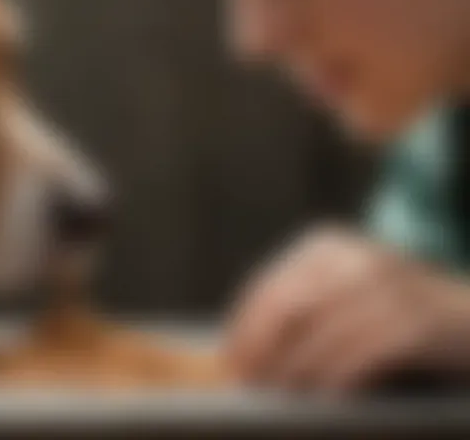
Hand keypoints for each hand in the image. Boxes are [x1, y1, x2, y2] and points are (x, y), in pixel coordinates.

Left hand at [222, 226, 469, 393]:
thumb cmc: (393, 311)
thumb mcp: (342, 292)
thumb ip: (300, 310)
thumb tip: (243, 350)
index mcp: (326, 247)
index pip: (269, 289)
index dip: (244, 329)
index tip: (229, 362)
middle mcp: (353, 258)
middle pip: (287, 308)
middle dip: (261, 351)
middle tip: (248, 386)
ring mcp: (387, 288)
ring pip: (320, 335)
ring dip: (293, 372)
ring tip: (278, 398)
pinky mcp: (415, 324)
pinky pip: (361, 356)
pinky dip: (335, 380)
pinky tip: (322, 399)